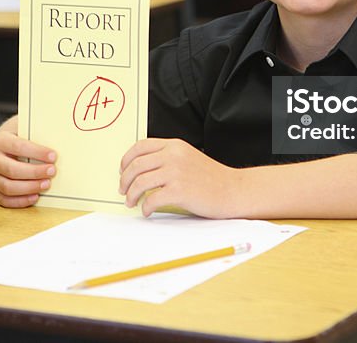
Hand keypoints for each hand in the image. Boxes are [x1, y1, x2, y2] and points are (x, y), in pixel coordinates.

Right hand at [0, 128, 55, 207]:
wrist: (4, 143)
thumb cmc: (20, 136)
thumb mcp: (26, 127)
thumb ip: (38, 133)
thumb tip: (59, 141)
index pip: (18, 147)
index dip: (37, 152)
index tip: (53, 156)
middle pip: (12, 170)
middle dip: (34, 172)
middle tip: (52, 171)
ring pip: (8, 187)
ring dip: (29, 188)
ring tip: (47, 184)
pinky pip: (4, 200)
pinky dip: (20, 201)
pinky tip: (35, 197)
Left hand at [119, 138, 239, 217]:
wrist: (233, 190)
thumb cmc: (212, 178)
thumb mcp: (188, 157)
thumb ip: (168, 158)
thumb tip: (141, 170)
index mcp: (174, 145)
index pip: (140, 146)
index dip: (126, 159)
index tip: (123, 171)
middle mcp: (173, 155)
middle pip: (136, 165)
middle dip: (125, 180)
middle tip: (123, 190)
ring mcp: (176, 172)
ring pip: (140, 182)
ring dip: (131, 195)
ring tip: (131, 202)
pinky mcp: (179, 191)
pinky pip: (151, 199)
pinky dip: (145, 207)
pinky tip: (147, 211)